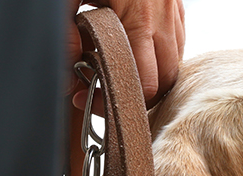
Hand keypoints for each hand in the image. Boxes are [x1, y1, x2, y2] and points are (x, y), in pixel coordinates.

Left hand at [66, 0, 185, 109]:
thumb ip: (66, 34)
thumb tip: (70, 81)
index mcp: (138, 18)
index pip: (146, 83)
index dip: (119, 99)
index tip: (90, 98)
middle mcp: (162, 18)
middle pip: (165, 82)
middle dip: (139, 96)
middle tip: (107, 96)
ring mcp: (172, 12)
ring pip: (174, 64)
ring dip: (152, 78)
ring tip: (121, 76)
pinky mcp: (175, 5)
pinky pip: (177, 43)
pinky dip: (160, 57)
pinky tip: (137, 55)